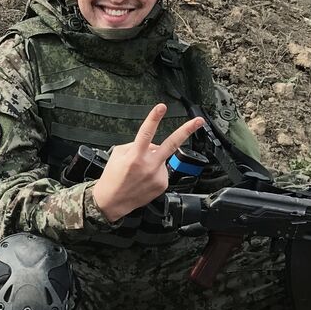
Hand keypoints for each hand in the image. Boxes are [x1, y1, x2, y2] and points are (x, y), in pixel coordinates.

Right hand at [92, 106, 205, 222]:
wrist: (111, 202)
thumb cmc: (112, 177)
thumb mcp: (117, 154)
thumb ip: (135, 145)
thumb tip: (152, 144)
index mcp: (135, 155)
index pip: (146, 132)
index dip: (154, 118)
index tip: (161, 107)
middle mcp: (148, 165)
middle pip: (171, 144)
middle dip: (186, 131)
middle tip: (199, 121)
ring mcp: (157, 176)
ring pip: (162, 158)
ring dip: (154, 159)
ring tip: (140, 171)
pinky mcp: (162, 184)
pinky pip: (162, 170)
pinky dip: (155, 171)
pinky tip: (145, 178)